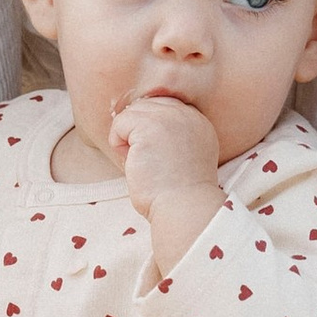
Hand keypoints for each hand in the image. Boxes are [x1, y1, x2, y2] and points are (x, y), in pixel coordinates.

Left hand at [111, 94, 223, 269]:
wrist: (184, 209)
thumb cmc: (178, 196)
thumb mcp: (183, 159)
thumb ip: (170, 139)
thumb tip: (136, 131)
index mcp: (198, 124)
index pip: (164, 108)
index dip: (149, 130)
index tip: (153, 156)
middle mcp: (188, 115)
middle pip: (147, 107)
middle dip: (137, 132)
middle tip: (145, 161)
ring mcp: (170, 118)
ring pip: (132, 112)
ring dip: (127, 138)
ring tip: (140, 163)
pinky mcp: (150, 126)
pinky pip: (120, 122)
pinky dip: (118, 143)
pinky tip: (132, 162)